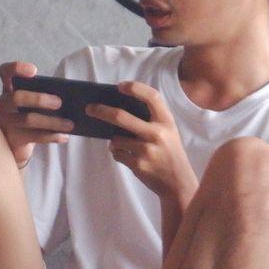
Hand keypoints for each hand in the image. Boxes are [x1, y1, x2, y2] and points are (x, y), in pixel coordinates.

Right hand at [0, 61, 69, 166]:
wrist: (18, 140)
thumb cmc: (32, 114)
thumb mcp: (34, 101)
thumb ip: (45, 94)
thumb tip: (69, 97)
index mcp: (9, 88)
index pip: (5, 72)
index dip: (17, 69)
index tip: (35, 71)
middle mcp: (3, 103)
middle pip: (17, 97)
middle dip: (40, 99)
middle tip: (59, 102)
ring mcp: (6, 121)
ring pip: (28, 119)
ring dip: (52, 122)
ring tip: (70, 124)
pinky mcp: (13, 138)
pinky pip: (34, 136)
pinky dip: (52, 136)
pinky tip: (64, 136)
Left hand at [91, 81, 194, 207]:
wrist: (179, 183)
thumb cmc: (169, 152)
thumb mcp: (167, 132)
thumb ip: (150, 119)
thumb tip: (116, 105)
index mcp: (167, 122)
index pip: (152, 97)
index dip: (135, 88)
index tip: (119, 86)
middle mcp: (158, 134)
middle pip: (121, 117)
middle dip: (101, 111)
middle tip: (89, 108)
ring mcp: (148, 150)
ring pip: (115, 139)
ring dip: (115, 141)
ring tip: (125, 146)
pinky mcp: (139, 164)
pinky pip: (117, 153)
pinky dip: (118, 154)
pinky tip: (129, 157)